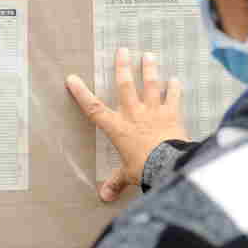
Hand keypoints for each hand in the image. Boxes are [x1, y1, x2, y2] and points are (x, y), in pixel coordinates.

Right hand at [66, 47, 188, 202]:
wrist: (167, 165)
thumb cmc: (143, 169)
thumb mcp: (126, 176)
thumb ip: (115, 182)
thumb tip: (104, 197)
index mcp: (117, 128)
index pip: (93, 108)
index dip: (81, 93)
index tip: (72, 78)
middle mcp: (133, 114)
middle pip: (125, 86)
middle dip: (122, 67)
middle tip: (123, 50)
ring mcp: (153, 112)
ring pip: (150, 85)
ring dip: (149, 69)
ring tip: (149, 55)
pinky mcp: (172, 114)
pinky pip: (173, 98)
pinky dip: (175, 88)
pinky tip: (175, 79)